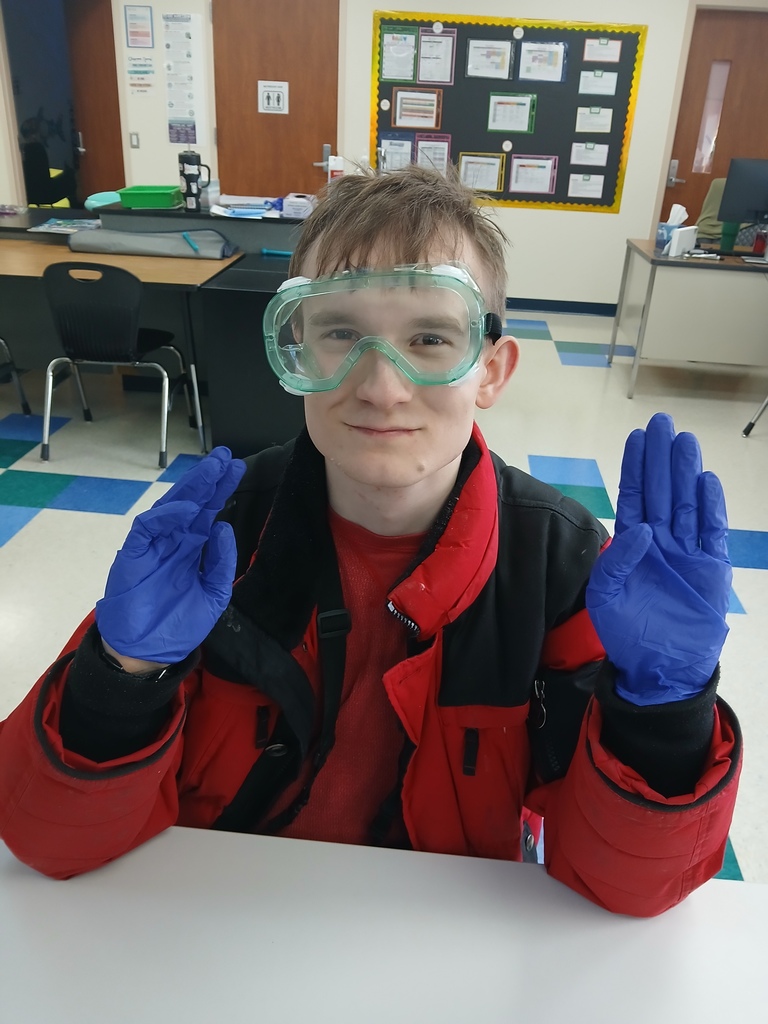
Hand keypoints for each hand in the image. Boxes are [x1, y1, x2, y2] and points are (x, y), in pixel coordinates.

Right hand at [95, 447, 246, 663]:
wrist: (147, 651)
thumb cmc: (177, 623)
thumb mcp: (213, 594)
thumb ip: (221, 563)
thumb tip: (224, 527)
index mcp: (192, 548)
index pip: (209, 511)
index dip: (221, 490)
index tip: (237, 469)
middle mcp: (174, 540)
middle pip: (193, 502)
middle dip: (209, 480)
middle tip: (226, 457)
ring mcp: (154, 545)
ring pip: (171, 507)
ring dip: (191, 488)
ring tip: (212, 470)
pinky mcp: (135, 555)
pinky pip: (148, 527)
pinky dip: (167, 515)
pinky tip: (187, 508)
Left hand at [586, 413, 730, 704]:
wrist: (660, 666)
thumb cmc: (626, 630)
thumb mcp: (605, 595)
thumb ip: (617, 560)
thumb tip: (639, 529)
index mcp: (632, 543)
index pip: (634, 496)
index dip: (636, 467)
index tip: (637, 437)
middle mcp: (660, 540)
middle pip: (662, 490)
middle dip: (661, 457)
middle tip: (662, 423)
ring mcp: (687, 551)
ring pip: (687, 503)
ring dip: (685, 472)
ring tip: (684, 441)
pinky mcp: (710, 566)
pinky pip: (712, 530)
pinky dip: (711, 507)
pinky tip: (706, 481)